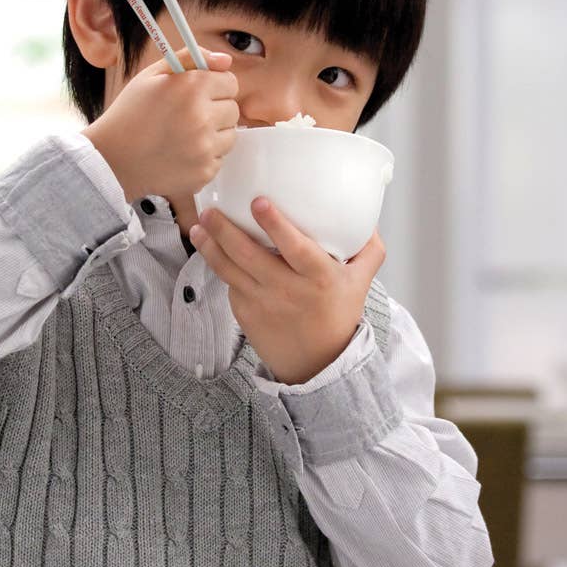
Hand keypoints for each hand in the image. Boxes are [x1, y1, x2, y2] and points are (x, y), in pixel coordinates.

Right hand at [82, 45, 238, 201]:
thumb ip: (190, 58)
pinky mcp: (205, 172)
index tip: (199, 93)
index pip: (230, 82)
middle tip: (187, 116)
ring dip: (214, 134)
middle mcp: (203, 117)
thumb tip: (226, 60)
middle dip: (215, 110)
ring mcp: (205, 148)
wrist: (111, 160)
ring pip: (230, 135)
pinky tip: (181, 154)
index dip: (215, 86)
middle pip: (233, 109)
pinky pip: (219, 159)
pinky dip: (205, 157)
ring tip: (184, 136)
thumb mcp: (152, 76)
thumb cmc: (129, 115)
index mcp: (191, 87)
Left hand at [189, 197, 386, 384]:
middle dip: (225, 230)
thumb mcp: (361, 282)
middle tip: (211, 210)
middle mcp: (288, 291)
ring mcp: (263, 304)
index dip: (275, 225)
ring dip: (210, 246)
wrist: (318, 364)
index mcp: (319, 278)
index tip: (258, 202)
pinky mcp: (245, 314)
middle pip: (250, 256)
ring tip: (199, 226)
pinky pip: (229, 284)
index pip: (295, 248)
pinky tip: (208, 247)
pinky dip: (218, 264)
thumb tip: (367, 216)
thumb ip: (368, 249)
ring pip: (230, 269)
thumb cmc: (338, 316)